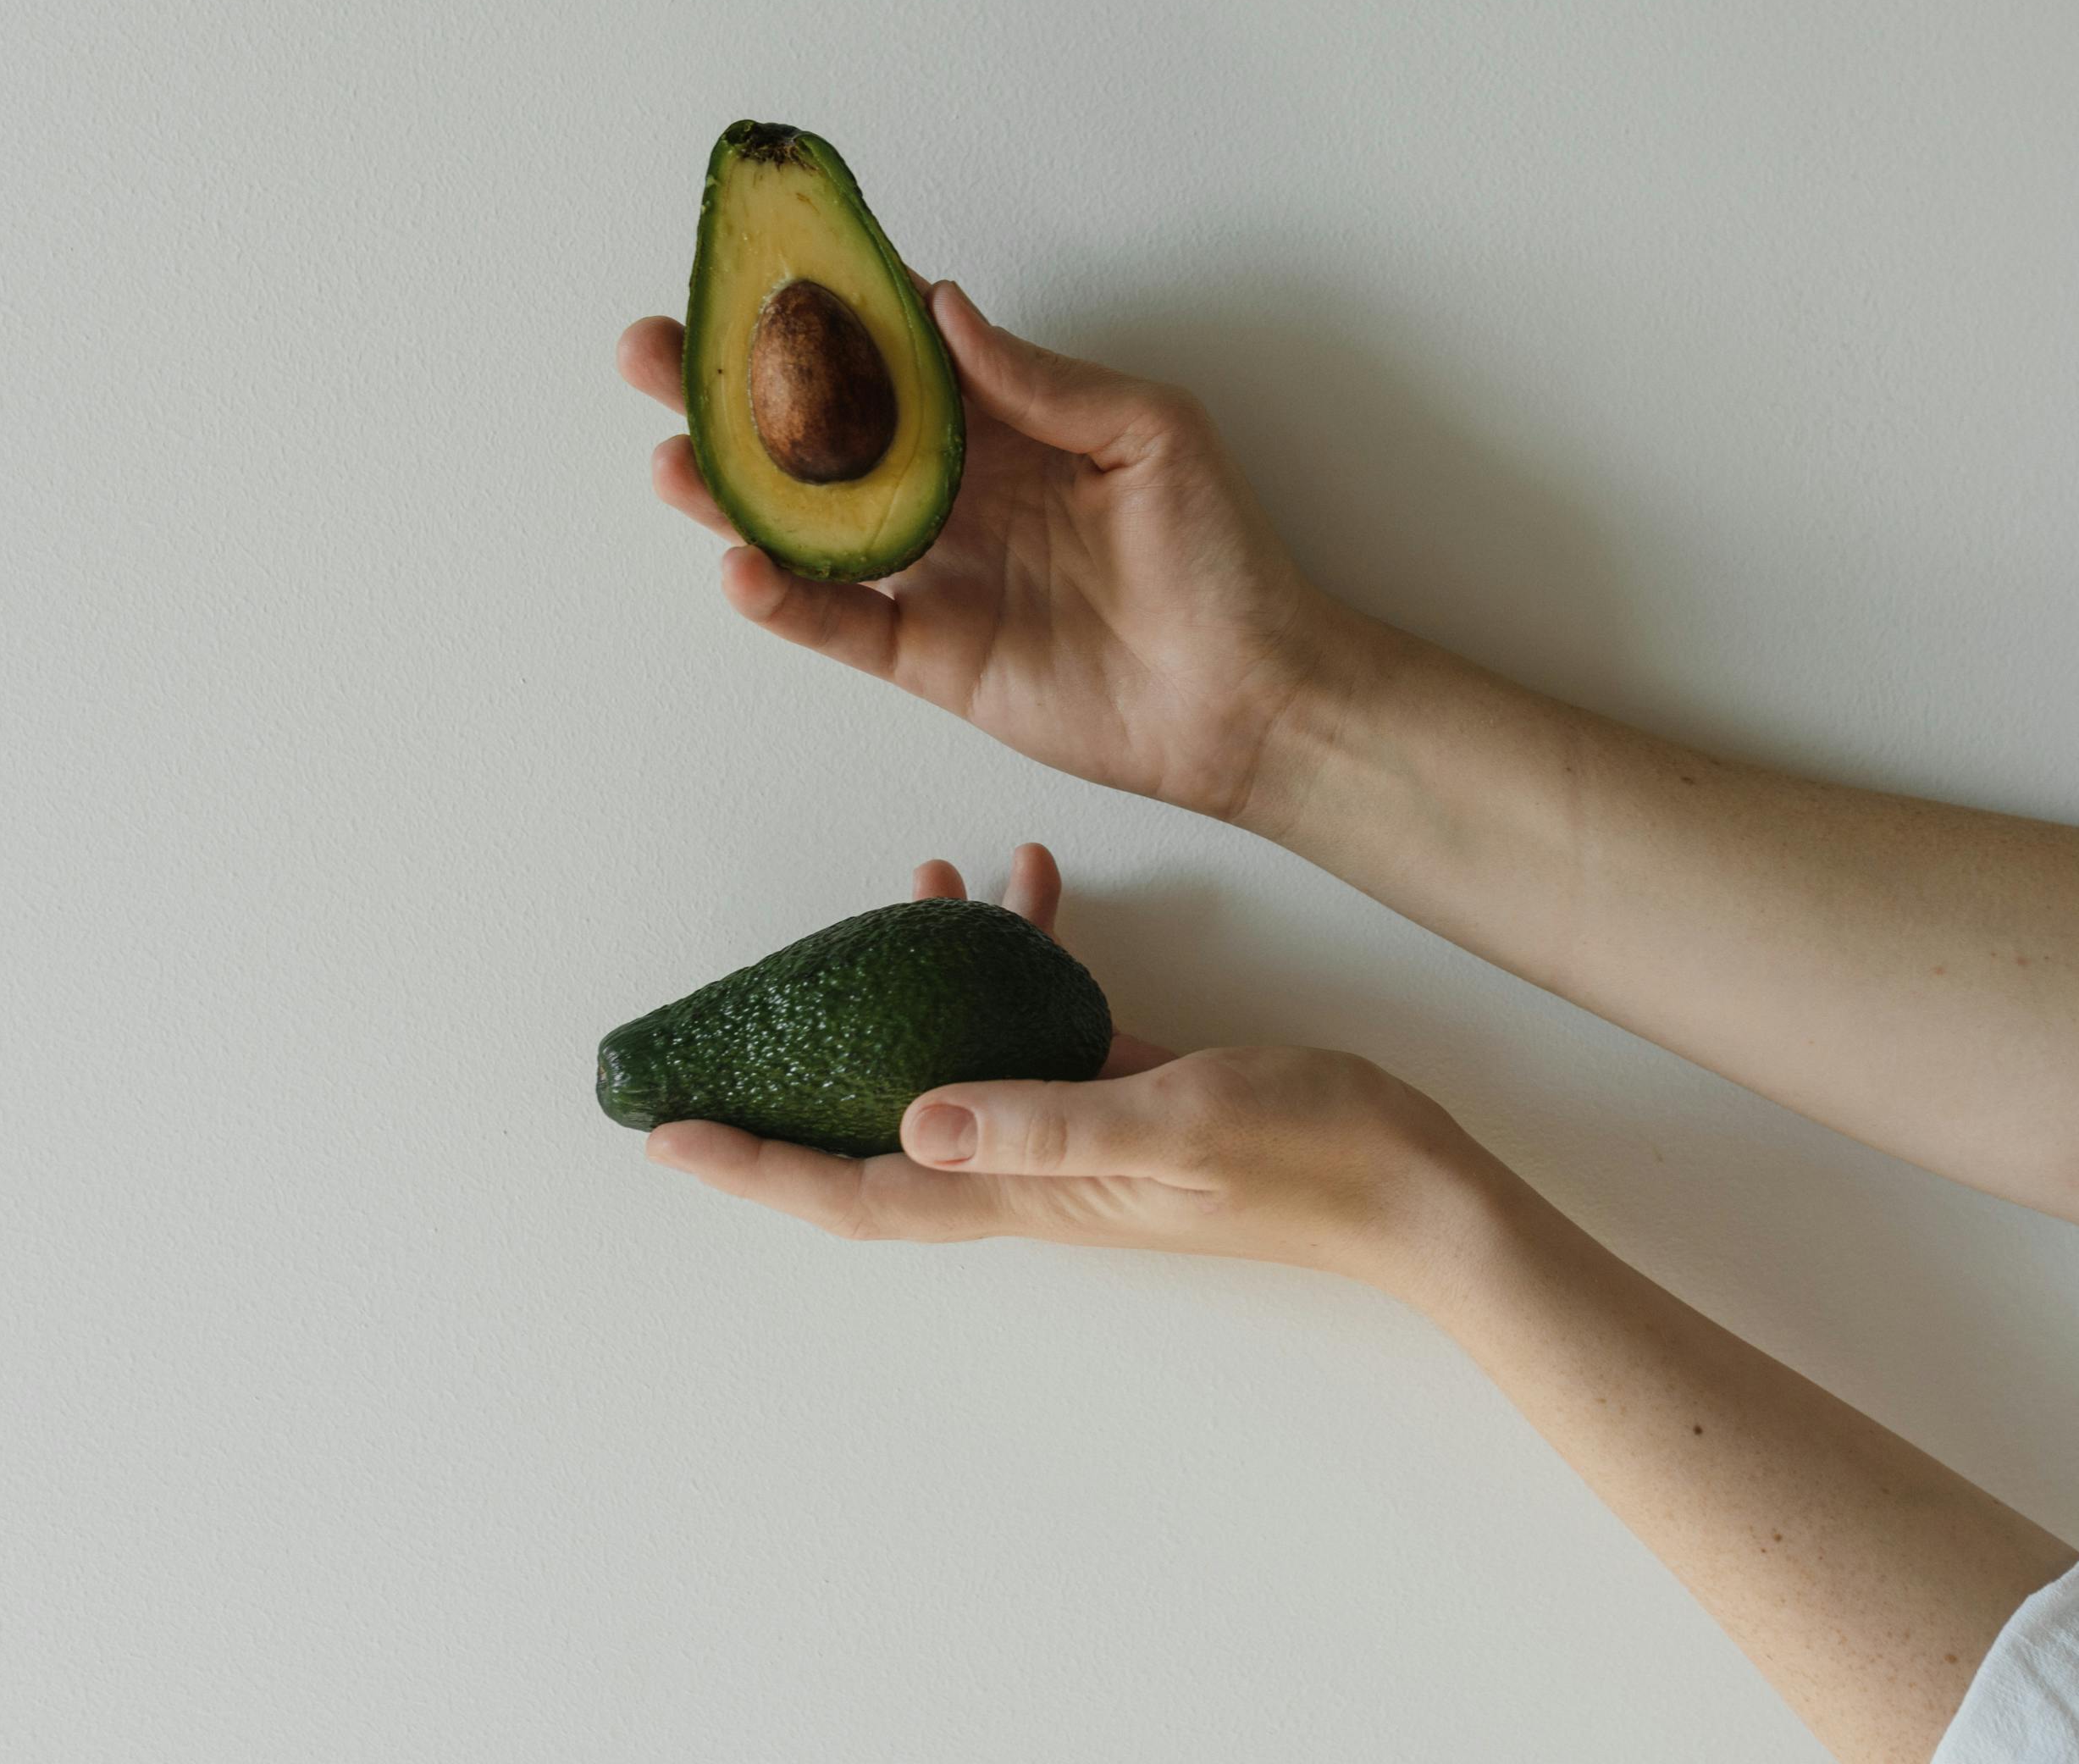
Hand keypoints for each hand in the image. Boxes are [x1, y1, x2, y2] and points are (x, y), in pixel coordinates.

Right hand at [618, 287, 1348, 826]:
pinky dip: (785, 601)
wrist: (1251, 693)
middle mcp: (959, 491)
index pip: (894, 354)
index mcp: (1008, 421)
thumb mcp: (1151, 432)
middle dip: (737, 396)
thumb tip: (942, 306)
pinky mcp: (934, 656)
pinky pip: (840, 625)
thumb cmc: (1225, 555)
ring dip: (736, 496)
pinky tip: (739, 566)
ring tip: (670, 460)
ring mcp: (939, 575)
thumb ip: (1041, 377)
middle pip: (825, 434)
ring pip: (812, 527)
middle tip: (655, 355)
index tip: (748, 273)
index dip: (821, 315)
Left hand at [640, 843, 1495, 1298]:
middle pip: (874, 1136)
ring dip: (912, 983)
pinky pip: (1038, 1022)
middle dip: (797, 1077)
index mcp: (1027, 1191)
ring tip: (913, 886)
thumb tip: (913, 1121)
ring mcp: (1078, 1129)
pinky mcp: (1126, 1088)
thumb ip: (1045, 1122)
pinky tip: (1032, 885)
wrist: (1409, 1179)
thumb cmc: (1304, 1157)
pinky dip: (1022, 957)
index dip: (757, 1170)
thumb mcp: (1173, 1121)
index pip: (858, 1194)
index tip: (670, 1134)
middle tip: (734, 1012)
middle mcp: (1032, 1167)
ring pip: (952, 1059)